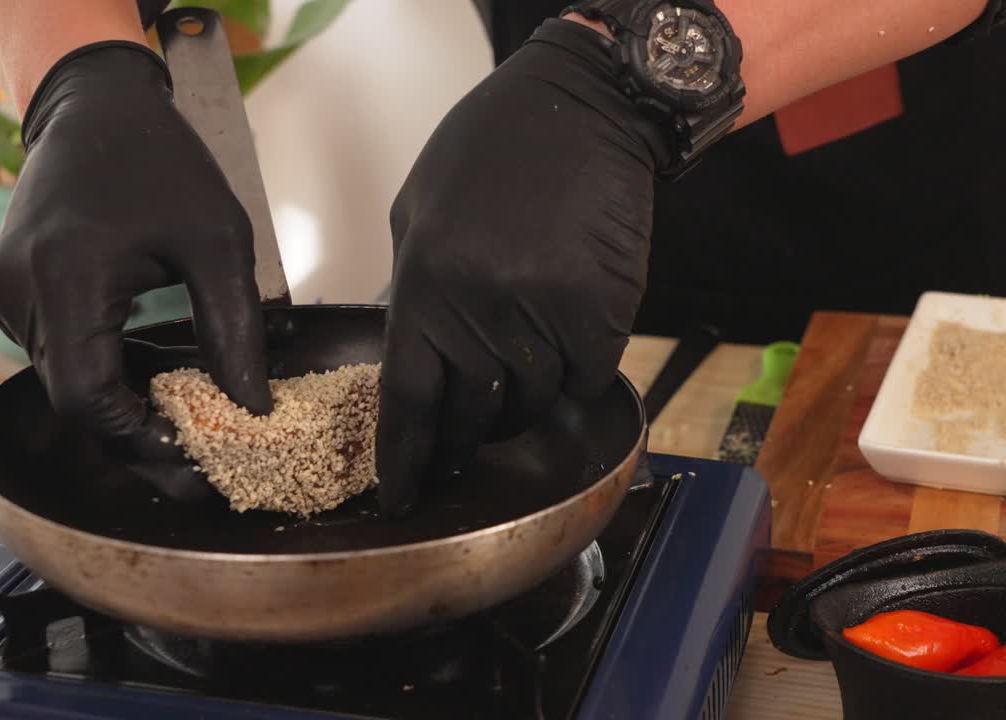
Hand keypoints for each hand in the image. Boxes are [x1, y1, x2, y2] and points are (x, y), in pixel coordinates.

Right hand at [0, 42, 270, 497]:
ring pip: (69, 382)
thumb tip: (252, 407)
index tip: (197, 470)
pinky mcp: (13, 291)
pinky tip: (163, 376)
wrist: (97, 108)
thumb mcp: (218, 241)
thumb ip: (232, 327)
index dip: (142, 445)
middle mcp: (19, 296)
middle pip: (77, 401)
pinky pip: (63, 353)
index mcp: (66, 280)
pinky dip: (111, 372)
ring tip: (196, 424)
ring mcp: (7, 294)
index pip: (90, 401)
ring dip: (128, 406)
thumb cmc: (163, 164)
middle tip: (206, 463)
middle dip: (142, 437)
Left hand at [378, 20, 670, 515]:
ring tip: (522, 369)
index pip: (408, 398)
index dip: (406, 457)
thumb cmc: (491, 151)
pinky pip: (583, 380)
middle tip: (465, 445)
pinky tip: (567, 344)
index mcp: (424, 285)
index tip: (404, 497)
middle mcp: (480, 311)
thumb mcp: (418, 210)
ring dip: (524, 400)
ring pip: (531, 402)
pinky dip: (574, 375)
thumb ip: (412, 286)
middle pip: (471, 416)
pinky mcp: (601, 316)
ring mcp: (544, 316)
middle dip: (466, 439)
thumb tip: (412, 353)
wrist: (583, 111)